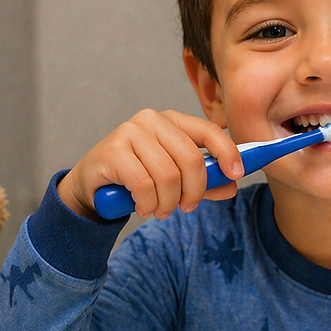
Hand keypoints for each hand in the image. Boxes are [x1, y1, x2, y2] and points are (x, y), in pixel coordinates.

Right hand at [58, 108, 242, 219]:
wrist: (93, 186)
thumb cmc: (137, 179)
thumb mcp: (175, 180)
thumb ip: (204, 182)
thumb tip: (231, 187)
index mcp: (171, 121)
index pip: (208, 130)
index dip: (227, 152)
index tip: (237, 174)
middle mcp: (151, 120)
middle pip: (190, 159)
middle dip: (194, 191)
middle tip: (186, 208)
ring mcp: (130, 132)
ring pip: (168, 176)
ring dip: (167, 203)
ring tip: (159, 210)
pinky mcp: (113, 150)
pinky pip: (144, 185)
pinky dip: (148, 203)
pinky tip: (142, 207)